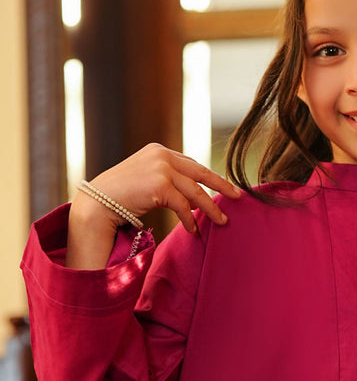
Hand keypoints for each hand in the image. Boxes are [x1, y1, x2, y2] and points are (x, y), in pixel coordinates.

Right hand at [73, 143, 241, 233]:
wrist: (96, 204)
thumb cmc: (117, 197)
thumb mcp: (143, 180)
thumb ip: (165, 180)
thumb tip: (190, 196)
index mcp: (158, 150)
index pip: (190, 164)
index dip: (206, 177)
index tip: (221, 187)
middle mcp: (161, 155)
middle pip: (200, 172)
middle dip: (221, 185)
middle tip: (237, 196)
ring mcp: (161, 168)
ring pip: (195, 191)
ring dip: (210, 208)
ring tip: (222, 221)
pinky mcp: (160, 185)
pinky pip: (184, 205)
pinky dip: (190, 220)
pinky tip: (194, 230)